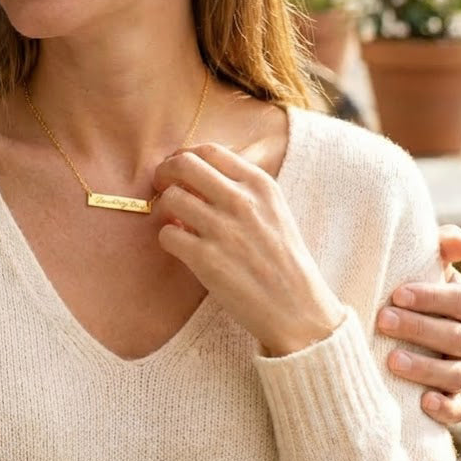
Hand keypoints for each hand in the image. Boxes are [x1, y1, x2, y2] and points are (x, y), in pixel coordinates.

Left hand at [154, 143, 344, 356]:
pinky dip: (168, 238)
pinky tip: (181, 245)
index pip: (209, 150)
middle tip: (161, 186)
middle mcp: (241, 201)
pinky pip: (166, 234)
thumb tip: (196, 171)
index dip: (186, 156)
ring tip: (174, 220)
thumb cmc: (283, 260)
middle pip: (182, 164)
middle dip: (164, 172)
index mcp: (260, 184)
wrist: (298, 310)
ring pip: (169, 197)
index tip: (179, 170)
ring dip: (163, 208)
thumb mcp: (274, 210)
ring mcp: (223, 229)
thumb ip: (241, 187)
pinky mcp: (206, 259)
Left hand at [377, 223, 460, 424]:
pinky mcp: (449, 398)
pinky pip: (457, 410)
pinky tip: (424, 401)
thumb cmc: (408, 287)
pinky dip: (445, 408)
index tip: (398, 293)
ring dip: (425, 368)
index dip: (435, 299)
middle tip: (383, 319)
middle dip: (421, 329)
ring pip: (456, 374)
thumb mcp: (421, 266)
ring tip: (391, 360)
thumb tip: (456, 241)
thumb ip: (438, 249)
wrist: (391, 321)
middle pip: (459, 338)